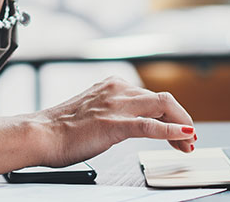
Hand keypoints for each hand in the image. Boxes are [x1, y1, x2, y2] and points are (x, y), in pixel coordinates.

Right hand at [34, 76, 196, 166]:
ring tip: (189, 143)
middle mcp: (118, 90)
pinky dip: (171, 130)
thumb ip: (112, 112)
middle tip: (189, 139)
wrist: (40, 134)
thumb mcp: (93, 112)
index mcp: (112, 86)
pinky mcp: (115, 124)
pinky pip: (150, 125)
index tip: (179, 130)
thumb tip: (128, 124)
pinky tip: (183, 136)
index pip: (152, 96)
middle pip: (164, 99)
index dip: (171, 114)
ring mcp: (117, 106)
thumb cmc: (59, 129)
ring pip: (163, 106)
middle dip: (182, 119)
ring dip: (182, 125)